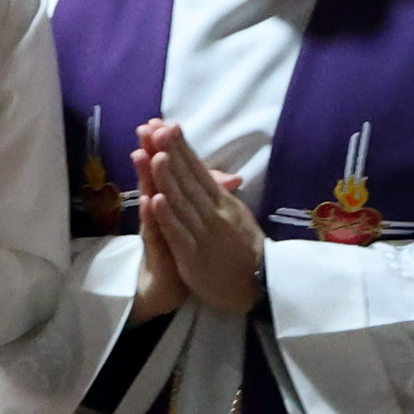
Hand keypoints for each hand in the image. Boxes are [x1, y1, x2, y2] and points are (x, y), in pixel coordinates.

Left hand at [135, 119, 264, 315]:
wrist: (258, 289)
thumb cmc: (244, 252)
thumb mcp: (237, 217)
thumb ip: (223, 195)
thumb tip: (220, 173)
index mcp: (223, 202)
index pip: (199, 170)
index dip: (182, 148)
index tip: (166, 125)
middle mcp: (214, 213)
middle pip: (188, 179)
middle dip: (171, 152)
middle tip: (155, 127)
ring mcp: (204, 234)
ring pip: (183, 203)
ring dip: (168, 178)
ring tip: (155, 154)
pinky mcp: (194, 257)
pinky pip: (179, 234)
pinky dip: (168, 216)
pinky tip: (156, 200)